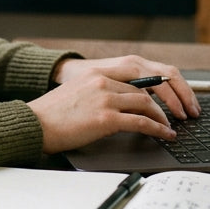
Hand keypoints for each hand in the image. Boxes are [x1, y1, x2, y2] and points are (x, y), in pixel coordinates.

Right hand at [54, 55, 199, 120]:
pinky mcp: (107, 118)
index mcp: (97, 74)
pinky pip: (141, 123)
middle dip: (163, 104)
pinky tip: (164, 134)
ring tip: (170, 127)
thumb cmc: (52, 115)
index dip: (153, 91)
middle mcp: (103, 82)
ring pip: (146, 106)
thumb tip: (120, 107)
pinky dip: (157, 129)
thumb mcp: (77, 95)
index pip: (134, 80)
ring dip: (162, 118)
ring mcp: (106, 99)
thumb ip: (98, 94)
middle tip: (174, 114)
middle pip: (144, 91)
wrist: (35, 125)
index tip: (165, 99)